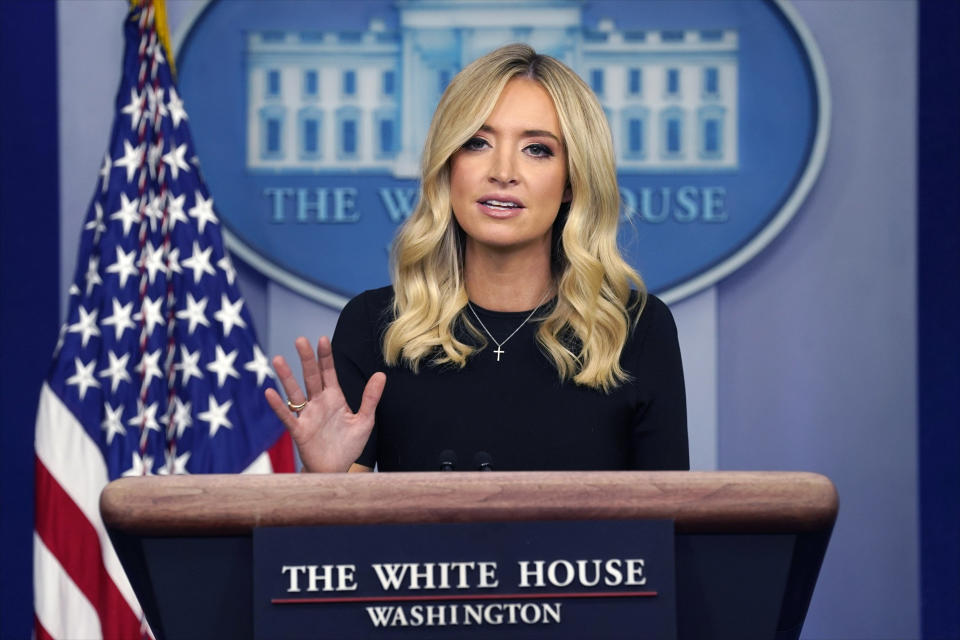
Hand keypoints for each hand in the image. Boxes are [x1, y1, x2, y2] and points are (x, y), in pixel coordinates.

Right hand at [265, 336, 384, 472]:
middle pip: (311, 377)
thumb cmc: (349, 445)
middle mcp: (318, 403)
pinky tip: (270, 393)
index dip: (325, 357)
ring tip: (278, 359)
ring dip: (287, 377)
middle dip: (307, 359)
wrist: (337, 470)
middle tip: (300, 340)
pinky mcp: (300, 432)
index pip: (328, 373)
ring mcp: (307, 416)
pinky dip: (278, 405)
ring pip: (295, 393)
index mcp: (334, 398)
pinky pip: (287, 417)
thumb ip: (370, 398)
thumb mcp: (365, 421)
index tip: (322, 339)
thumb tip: (380, 374)